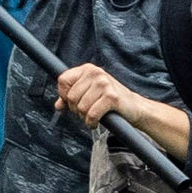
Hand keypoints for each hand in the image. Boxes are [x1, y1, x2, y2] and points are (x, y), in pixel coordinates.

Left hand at [51, 64, 184, 150]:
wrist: (134, 108)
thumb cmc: (109, 102)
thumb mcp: (89, 95)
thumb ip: (71, 98)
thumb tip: (57, 105)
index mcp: (88, 69)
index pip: (62, 80)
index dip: (64, 95)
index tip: (73, 103)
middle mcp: (96, 73)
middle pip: (70, 96)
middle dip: (75, 110)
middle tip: (87, 112)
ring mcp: (104, 84)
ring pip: (80, 107)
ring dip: (84, 117)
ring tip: (93, 116)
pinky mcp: (111, 97)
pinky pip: (91, 114)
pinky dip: (91, 122)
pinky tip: (96, 122)